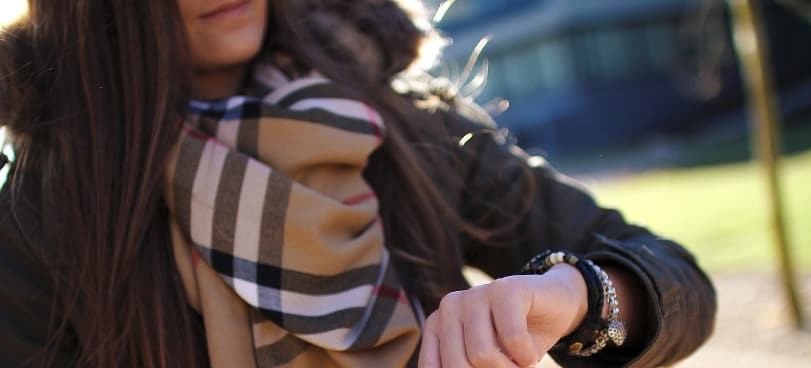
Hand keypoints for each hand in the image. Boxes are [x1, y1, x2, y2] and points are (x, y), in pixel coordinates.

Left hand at [418, 264, 587, 367]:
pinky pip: (512, 338)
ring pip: (481, 354)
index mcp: (437, 325)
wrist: (555, 306)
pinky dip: (526, 356)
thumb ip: (465, 367)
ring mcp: (476, 293)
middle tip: (508, 367)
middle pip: (457, 365)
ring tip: (519, 361)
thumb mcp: (484, 360)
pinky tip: (530, 352)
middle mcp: (450, 305)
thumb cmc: (516, 340)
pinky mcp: (506, 288)